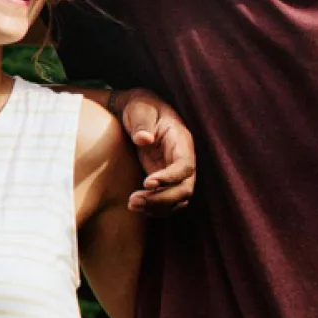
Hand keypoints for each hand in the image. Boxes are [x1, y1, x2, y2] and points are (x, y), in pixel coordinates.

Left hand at [115, 89, 195, 213]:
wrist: (139, 112)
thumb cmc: (141, 108)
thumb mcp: (140, 111)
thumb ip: (142, 124)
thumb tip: (144, 139)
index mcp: (181, 141)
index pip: (185, 166)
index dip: (170, 178)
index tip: (146, 182)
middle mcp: (183, 159)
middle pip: (185, 188)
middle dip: (161, 198)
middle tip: (134, 200)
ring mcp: (176, 171)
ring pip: (178, 198)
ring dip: (158, 207)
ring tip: (132, 205)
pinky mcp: (166, 180)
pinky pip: (169, 201)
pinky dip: (156, 209)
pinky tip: (137, 208)